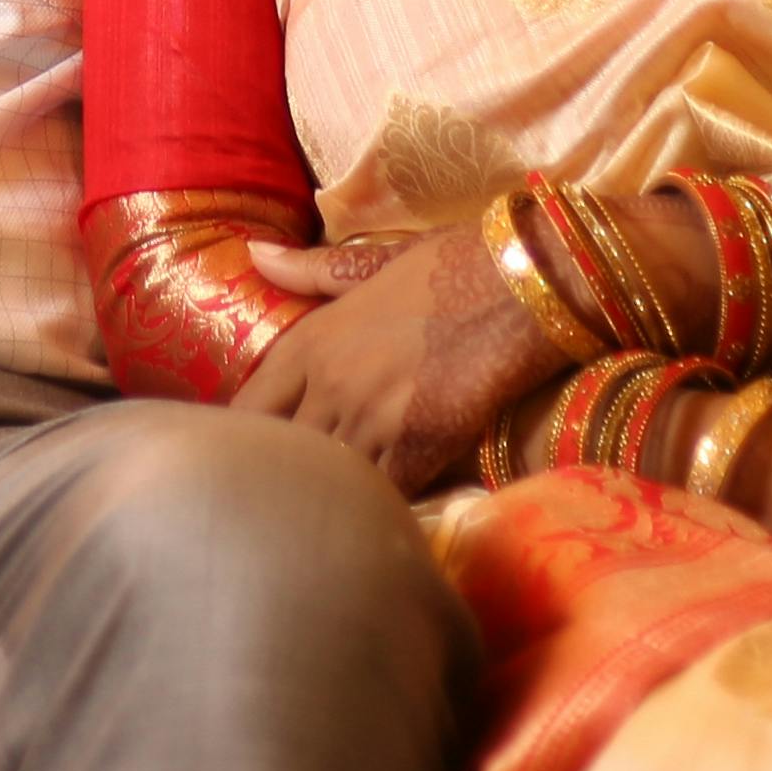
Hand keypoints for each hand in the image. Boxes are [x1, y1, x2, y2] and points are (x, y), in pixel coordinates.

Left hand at [232, 220, 565, 489]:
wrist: (526, 280)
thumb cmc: (453, 265)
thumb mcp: (375, 262)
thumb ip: (310, 271)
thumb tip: (253, 255)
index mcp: (311, 341)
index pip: (249, 409)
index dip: (244, 439)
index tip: (251, 457)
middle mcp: (330, 384)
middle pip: (281, 455)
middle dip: (282, 475)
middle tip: (287, 494)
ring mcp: (373, 419)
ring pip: (328, 482)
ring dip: (331, 496)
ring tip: (328, 515)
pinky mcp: (421, 448)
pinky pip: (383, 497)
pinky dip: (381, 508)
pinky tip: (382, 515)